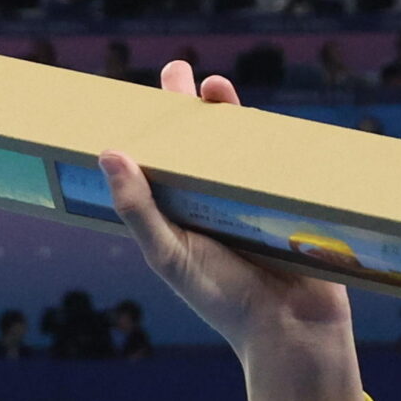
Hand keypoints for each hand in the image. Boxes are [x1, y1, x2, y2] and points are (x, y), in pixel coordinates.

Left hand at [99, 61, 365, 400]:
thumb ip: (138, 209)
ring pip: (239, 146)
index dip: (150, 134)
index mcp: (183, 218)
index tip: (134, 100)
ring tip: (213, 87)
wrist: (291, 330)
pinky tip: (256, 114)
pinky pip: (279, 158)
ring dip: (227, 114)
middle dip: (189, 108)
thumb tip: (108, 152)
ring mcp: (254, 200)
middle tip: (179, 70)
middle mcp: (216, 206)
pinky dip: (270, 134)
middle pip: (200, 146)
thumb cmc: (224, 300)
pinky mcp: (290, 199)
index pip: (162, 166)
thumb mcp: (170, 255)